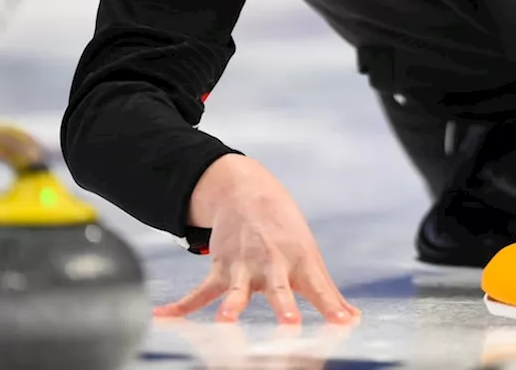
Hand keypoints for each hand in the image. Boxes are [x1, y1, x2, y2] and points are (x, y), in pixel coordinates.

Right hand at [154, 155, 361, 324]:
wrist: (245, 192)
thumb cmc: (284, 231)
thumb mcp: (309, 255)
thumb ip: (327, 292)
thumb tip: (352, 319)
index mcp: (299, 262)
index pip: (319, 288)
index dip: (331, 306)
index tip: (343, 322)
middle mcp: (272, 264)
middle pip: (279, 288)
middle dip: (283, 306)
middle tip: (289, 323)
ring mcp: (244, 267)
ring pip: (236, 289)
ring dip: (231, 305)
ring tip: (226, 321)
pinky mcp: (220, 268)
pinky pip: (199, 292)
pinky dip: (181, 306)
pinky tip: (163, 316)